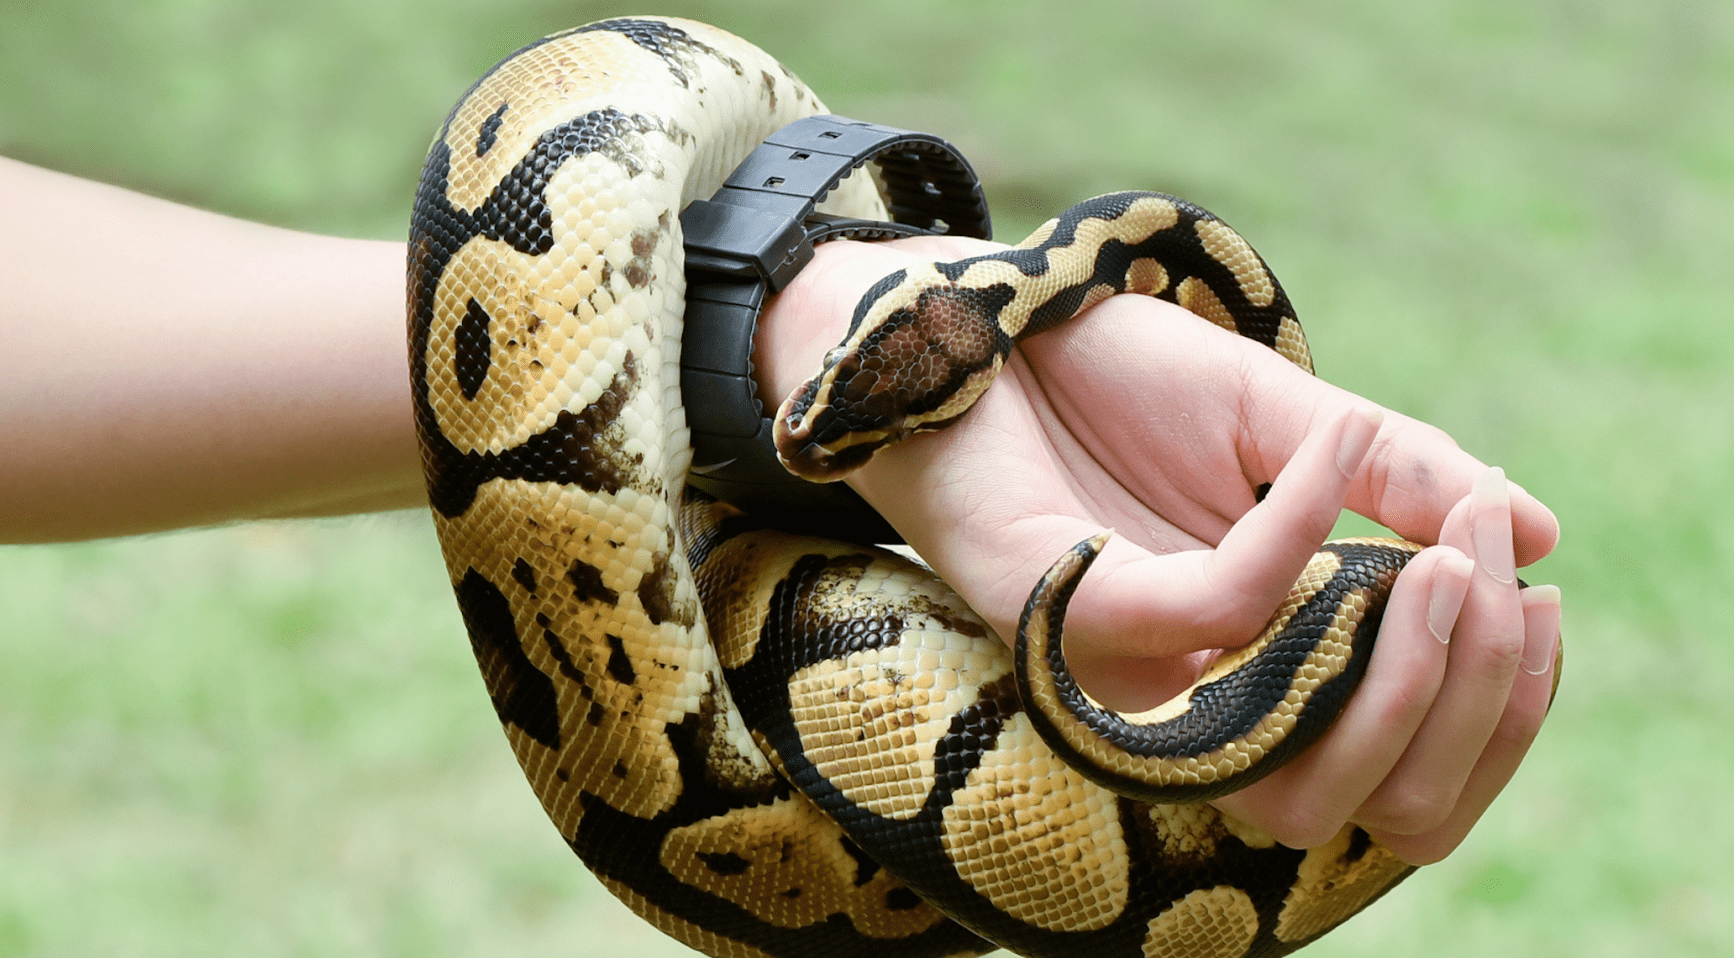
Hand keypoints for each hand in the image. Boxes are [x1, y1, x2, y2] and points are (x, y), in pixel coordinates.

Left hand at [756, 235, 1561, 864]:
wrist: (988, 322)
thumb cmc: (1120, 381)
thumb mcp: (1289, 421)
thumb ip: (1398, 480)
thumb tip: (1536, 530)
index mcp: (1244, 653)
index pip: (1380, 736)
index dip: (1479, 692)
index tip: (1541, 591)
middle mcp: (1188, 683)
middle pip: (1353, 766)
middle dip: (1457, 675)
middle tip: (1506, 557)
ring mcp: (1128, 661)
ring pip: (1297, 718)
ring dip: (1398, 624)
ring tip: (1454, 522)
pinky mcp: (1073, 613)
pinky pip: (1221, 606)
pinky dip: (1300, 528)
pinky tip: (1333, 445)